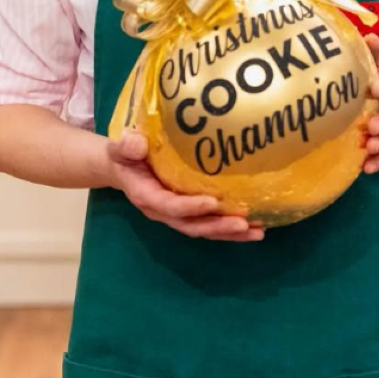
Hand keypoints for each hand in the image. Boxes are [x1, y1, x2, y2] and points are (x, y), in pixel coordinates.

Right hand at [106, 131, 264, 241]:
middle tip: (244, 224)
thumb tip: (138, 145)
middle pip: (191, 225)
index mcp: (146, 195)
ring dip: (230, 232)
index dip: (190, 207)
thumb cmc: (125, 154)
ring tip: (257, 232)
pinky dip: (230, 229)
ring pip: (204, 229)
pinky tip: (253, 228)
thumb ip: (127, 146)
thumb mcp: (121, 147)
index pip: (169, 205)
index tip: (213, 203)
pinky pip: (209, 224)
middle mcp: (163, 210)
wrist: (123, 167)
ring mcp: (176, 214)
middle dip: (218, 226)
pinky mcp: (187, 213)